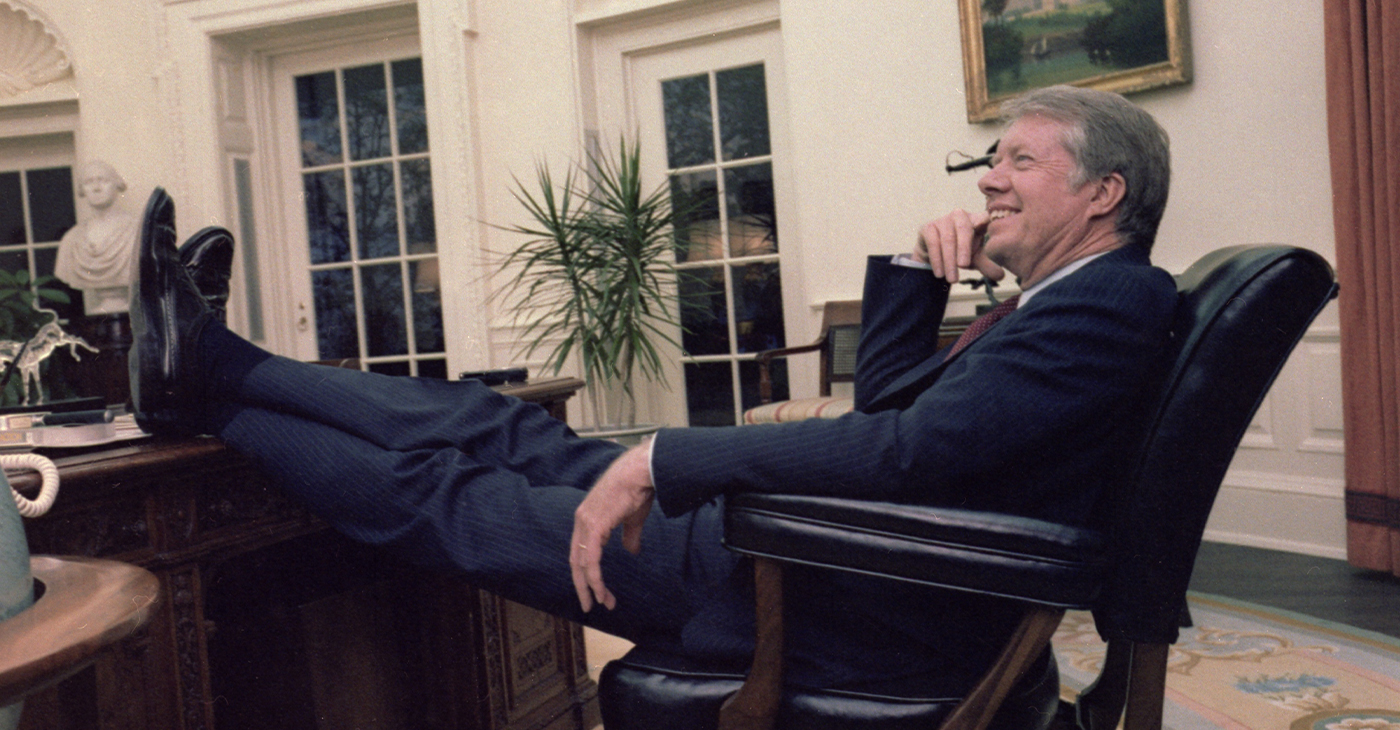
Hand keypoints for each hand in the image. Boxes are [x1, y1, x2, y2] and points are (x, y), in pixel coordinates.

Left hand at [571, 441, 654, 611]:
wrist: (640, 471)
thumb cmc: (638, 489)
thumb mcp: (632, 518)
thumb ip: (629, 536)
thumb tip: (632, 551)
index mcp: (587, 518)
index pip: (580, 550)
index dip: (585, 571)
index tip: (594, 588)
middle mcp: (581, 521)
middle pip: (576, 560)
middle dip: (583, 585)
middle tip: (590, 605)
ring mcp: (585, 523)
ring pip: (582, 564)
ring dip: (592, 587)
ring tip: (602, 602)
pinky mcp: (594, 526)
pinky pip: (591, 560)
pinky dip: (595, 578)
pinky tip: (601, 591)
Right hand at [914, 210, 1005, 283]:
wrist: (936, 257)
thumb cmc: (961, 254)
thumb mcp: (976, 259)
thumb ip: (987, 264)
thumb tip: (1000, 275)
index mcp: (977, 219)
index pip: (983, 217)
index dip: (983, 220)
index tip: (983, 225)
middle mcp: (960, 216)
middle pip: (964, 228)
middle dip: (964, 248)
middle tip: (964, 266)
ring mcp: (943, 220)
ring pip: (947, 239)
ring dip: (949, 261)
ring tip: (952, 280)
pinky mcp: (928, 227)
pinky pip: (933, 242)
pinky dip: (937, 259)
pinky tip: (940, 273)